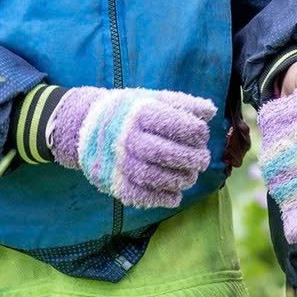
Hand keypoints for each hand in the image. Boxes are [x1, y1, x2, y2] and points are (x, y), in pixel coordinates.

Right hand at [48, 86, 216, 208]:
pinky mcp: (114, 183)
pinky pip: (141, 195)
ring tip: (190, 176)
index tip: (202, 134)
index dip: (194, 131)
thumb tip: (211, 111)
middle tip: (202, 160)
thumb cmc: (128, 111)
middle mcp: (127, 138)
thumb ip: (181, 104)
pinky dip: (162, 198)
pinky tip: (176, 194)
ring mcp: (118, 163)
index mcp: (138, 113)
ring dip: (180, 179)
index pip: (173, 123)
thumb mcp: (151, 98)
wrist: (85, 125)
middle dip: (190, 158)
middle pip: (164, 153)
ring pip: (155, 177)